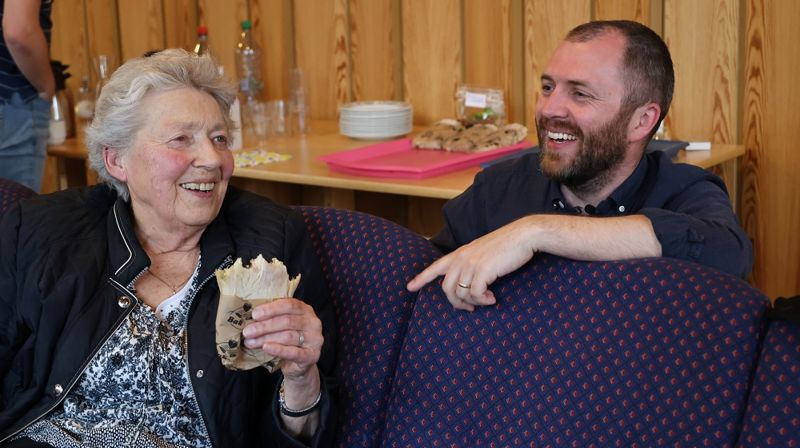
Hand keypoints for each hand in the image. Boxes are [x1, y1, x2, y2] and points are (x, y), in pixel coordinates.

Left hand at [242, 298, 322, 380]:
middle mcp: (313, 322)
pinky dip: (278, 349)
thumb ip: (272, 319)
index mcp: (305, 310)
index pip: (289, 305)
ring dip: (266, 339)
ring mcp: (315, 339)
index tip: (254, 315)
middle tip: (247, 332)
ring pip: (288, 336)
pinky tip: (266, 348)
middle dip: (264, 326)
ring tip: (250, 342)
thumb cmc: (288, 341)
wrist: (299, 364)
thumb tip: (250, 318)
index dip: (271, 309)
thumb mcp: (282, 326)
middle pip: (287, 321)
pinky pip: (294, 352)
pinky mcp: (312, 355)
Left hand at [407, 218, 536, 310]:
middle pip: (446, 288)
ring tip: (487, 299)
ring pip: (461, 294)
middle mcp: (461, 258)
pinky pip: (475, 294)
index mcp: (460, 253)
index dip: (421, 278)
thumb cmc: (506, 245)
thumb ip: (472, 263)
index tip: (409, 287)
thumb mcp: (483, 252)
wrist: (523, 236)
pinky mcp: (483, 270)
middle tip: (470, 308)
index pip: (435, 267)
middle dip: (456, 303)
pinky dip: (483, 300)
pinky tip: (492, 298)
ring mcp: (471, 264)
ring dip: (474, 302)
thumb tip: (469, 283)